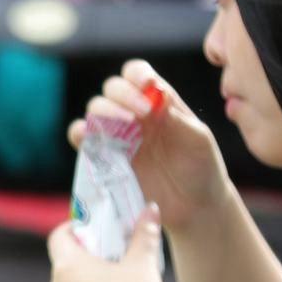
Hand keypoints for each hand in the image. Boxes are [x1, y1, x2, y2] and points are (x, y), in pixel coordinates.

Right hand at [77, 61, 232, 234]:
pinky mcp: (104, 160)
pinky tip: (89, 138)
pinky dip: (79, 133)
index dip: (137, 75)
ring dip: (103, 112)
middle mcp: (134, 115)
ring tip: (123, 127)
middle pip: (113, 89)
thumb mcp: (197, 139)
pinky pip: (82, 140)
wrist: (194, 207)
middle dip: (123, 95)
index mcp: (157, 102)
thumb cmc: (201, 167)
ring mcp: (117, 137)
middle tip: (142, 113)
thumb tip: (155, 96)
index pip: (137, 74)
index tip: (147, 87)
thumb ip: (177, 118)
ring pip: (95, 111)